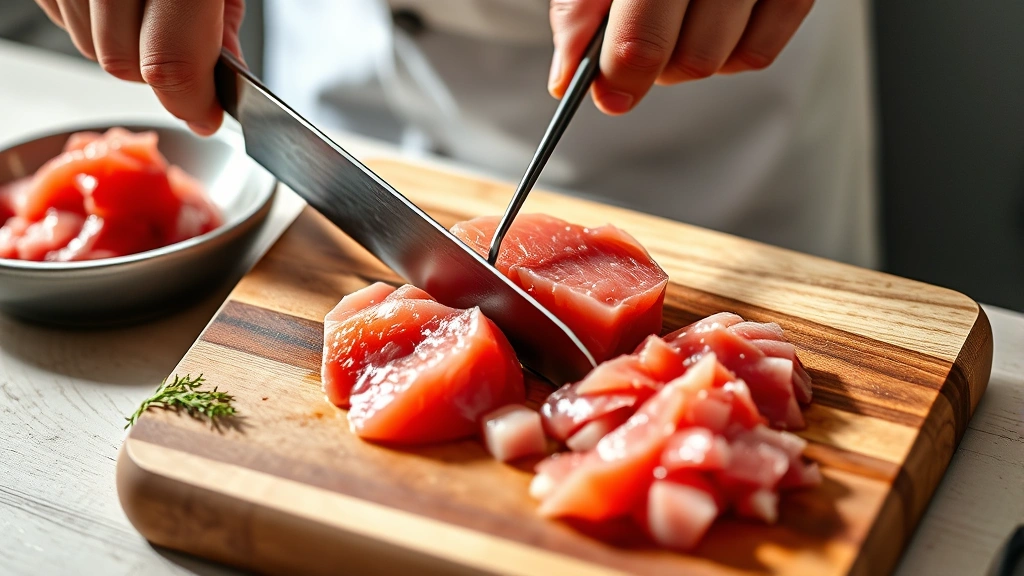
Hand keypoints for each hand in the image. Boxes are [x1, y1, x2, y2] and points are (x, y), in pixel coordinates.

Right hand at [35, 0, 245, 134]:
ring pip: (90, 48)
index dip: (191, 103)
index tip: (207, 114)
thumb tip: (220, 87)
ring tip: (149, 12)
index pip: (169, 66)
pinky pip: (63, 20)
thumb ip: (222, 29)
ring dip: (125, 48)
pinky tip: (118, 2)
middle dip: (158, 74)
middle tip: (184, 48)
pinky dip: (93, 22)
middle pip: (123, 65)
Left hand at [548, 0, 813, 114]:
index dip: (623, 72)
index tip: (610, 92)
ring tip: (673, 23)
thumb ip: (579, 9)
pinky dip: (727, 51)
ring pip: (722, 60)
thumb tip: (569, 74)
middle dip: (654, 68)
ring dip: (687, 60)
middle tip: (635, 48)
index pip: (642, 36)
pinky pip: (758, 53)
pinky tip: (709, 22)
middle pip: (690, 58)